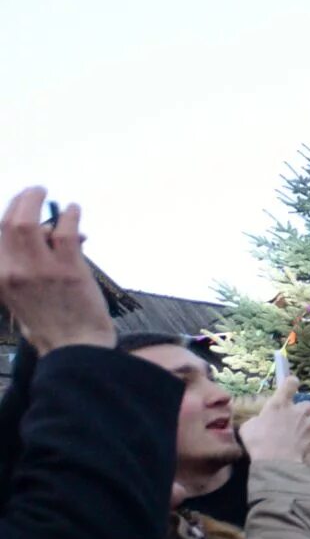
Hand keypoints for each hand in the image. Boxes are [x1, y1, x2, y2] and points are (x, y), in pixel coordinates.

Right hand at [0, 188, 116, 352]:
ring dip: (37, 200)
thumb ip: (25, 266)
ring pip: (31, 222)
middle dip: (19, 201)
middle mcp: (12, 272)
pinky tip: (74, 210)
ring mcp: (40, 270)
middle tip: (32, 191)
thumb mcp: (20, 296)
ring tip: (45, 192)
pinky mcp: (68, 269)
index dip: (5, 216)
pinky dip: (70, 216)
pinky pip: (65, 232)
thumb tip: (47, 234)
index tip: (16, 206)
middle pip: (8, 223)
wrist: (74, 347)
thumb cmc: (51, 323)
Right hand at [237, 376, 309, 465]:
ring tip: (295, 431)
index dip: (291, 383)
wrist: (276, 461)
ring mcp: (306, 423)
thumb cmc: (258, 441)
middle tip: (292, 417)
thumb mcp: (249, 427)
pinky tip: (297, 442)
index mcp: (279, 403)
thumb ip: (257, 420)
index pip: (291, 383)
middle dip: (301, 408)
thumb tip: (259, 421)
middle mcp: (296, 410)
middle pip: (306, 403)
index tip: (289, 386)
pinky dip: (306, 435)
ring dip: (305, 422)